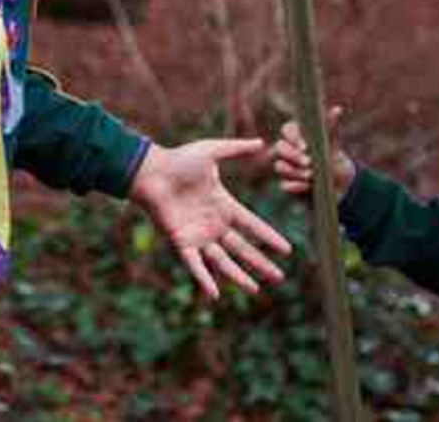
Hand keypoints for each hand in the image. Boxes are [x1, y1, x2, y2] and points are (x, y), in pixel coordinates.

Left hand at [130, 139, 292, 298]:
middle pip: (243, 248)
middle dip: (261, 263)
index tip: (288, 250)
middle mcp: (213, 224)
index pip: (252, 225)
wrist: (150, 171)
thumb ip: (237, 149)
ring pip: (223, 261)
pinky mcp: (181, 242)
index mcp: (223, 205)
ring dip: (239, 276)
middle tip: (279, 278)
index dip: (269, 237)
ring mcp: (198, 235)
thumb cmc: (178, 159)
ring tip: (256, 290)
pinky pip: (195, 265)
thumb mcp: (212, 151)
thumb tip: (262, 143)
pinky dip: (205, 280)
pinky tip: (216, 294)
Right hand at [273, 107, 356, 196]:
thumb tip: (338, 109)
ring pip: (280, 166)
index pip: (287, 130)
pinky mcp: (287, 183)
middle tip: (309, 162)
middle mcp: (288, 150)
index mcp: (297, 135)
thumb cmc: (333, 157)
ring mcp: (286, 166)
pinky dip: (296, 185)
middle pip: (279, 148)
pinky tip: (307, 186)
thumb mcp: (333, 143)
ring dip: (295, 171)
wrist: (339, 182)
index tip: (306, 146)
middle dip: (294, 156)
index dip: (294, 138)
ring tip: (312, 175)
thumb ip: (331, 127)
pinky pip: (284, 185)